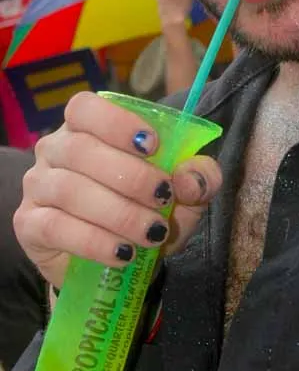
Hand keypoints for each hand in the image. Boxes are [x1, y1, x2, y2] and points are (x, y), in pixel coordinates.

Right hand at [13, 93, 221, 288]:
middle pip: (81, 149)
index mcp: (87, 126)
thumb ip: (197, 176)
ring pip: (69, 190)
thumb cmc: (146, 209)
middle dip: (130, 176)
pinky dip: (95, 241)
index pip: (85, 108)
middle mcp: (55, 149)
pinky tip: (123, 253)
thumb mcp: (183, 193)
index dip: (117, 122)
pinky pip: (55, 227)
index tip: (153, 144)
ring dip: (118, 212)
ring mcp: (38, 186)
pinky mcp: (29, 225)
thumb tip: (192, 177)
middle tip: (163, 198)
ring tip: (152, 233)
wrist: (117, 262)